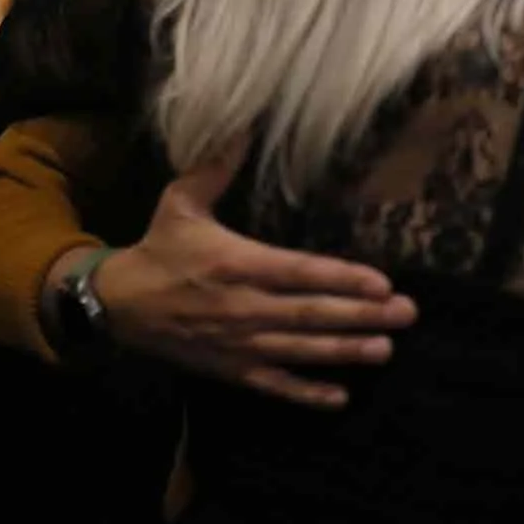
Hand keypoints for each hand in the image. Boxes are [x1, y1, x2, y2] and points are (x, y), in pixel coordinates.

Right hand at [91, 145, 417, 407]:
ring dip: (345, 351)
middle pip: (311, 313)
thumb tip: (244, 126)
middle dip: (362, 315)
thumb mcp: (181, 201)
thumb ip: (216, 167)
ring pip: (300, 350)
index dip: (342, 278)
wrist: (116, 305)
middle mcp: (243, 307)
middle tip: (407, 314)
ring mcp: (238, 344)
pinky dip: (306, 395)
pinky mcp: (230, 370)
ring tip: (385, 350)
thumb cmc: (159, 249)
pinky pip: (273, 386)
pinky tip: (340, 397)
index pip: (300, 272)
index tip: (382, 282)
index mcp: (237, 263)